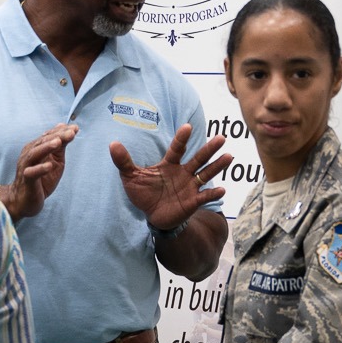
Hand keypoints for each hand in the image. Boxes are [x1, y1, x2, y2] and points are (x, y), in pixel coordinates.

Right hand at [0, 123, 77, 218]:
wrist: (24, 200)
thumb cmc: (41, 180)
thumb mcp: (55, 161)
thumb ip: (60, 147)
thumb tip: (68, 129)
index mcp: (36, 148)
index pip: (49, 136)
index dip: (61, 132)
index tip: (76, 128)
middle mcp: (29, 154)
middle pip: (42, 142)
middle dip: (57, 136)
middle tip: (71, 132)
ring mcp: (26, 167)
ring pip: (35, 154)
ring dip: (46, 148)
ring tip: (58, 142)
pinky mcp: (27, 181)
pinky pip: (32, 173)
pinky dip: (40, 168)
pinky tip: (50, 165)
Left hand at [111, 124, 229, 232]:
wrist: (152, 216)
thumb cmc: (143, 194)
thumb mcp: (130, 177)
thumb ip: (123, 161)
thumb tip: (112, 144)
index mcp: (169, 164)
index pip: (177, 149)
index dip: (182, 138)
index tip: (187, 127)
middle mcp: (183, 173)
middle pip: (198, 158)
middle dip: (210, 148)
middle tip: (222, 137)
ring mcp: (190, 186)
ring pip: (206, 174)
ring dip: (217, 166)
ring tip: (229, 156)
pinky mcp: (192, 201)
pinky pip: (204, 196)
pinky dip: (212, 193)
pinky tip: (221, 190)